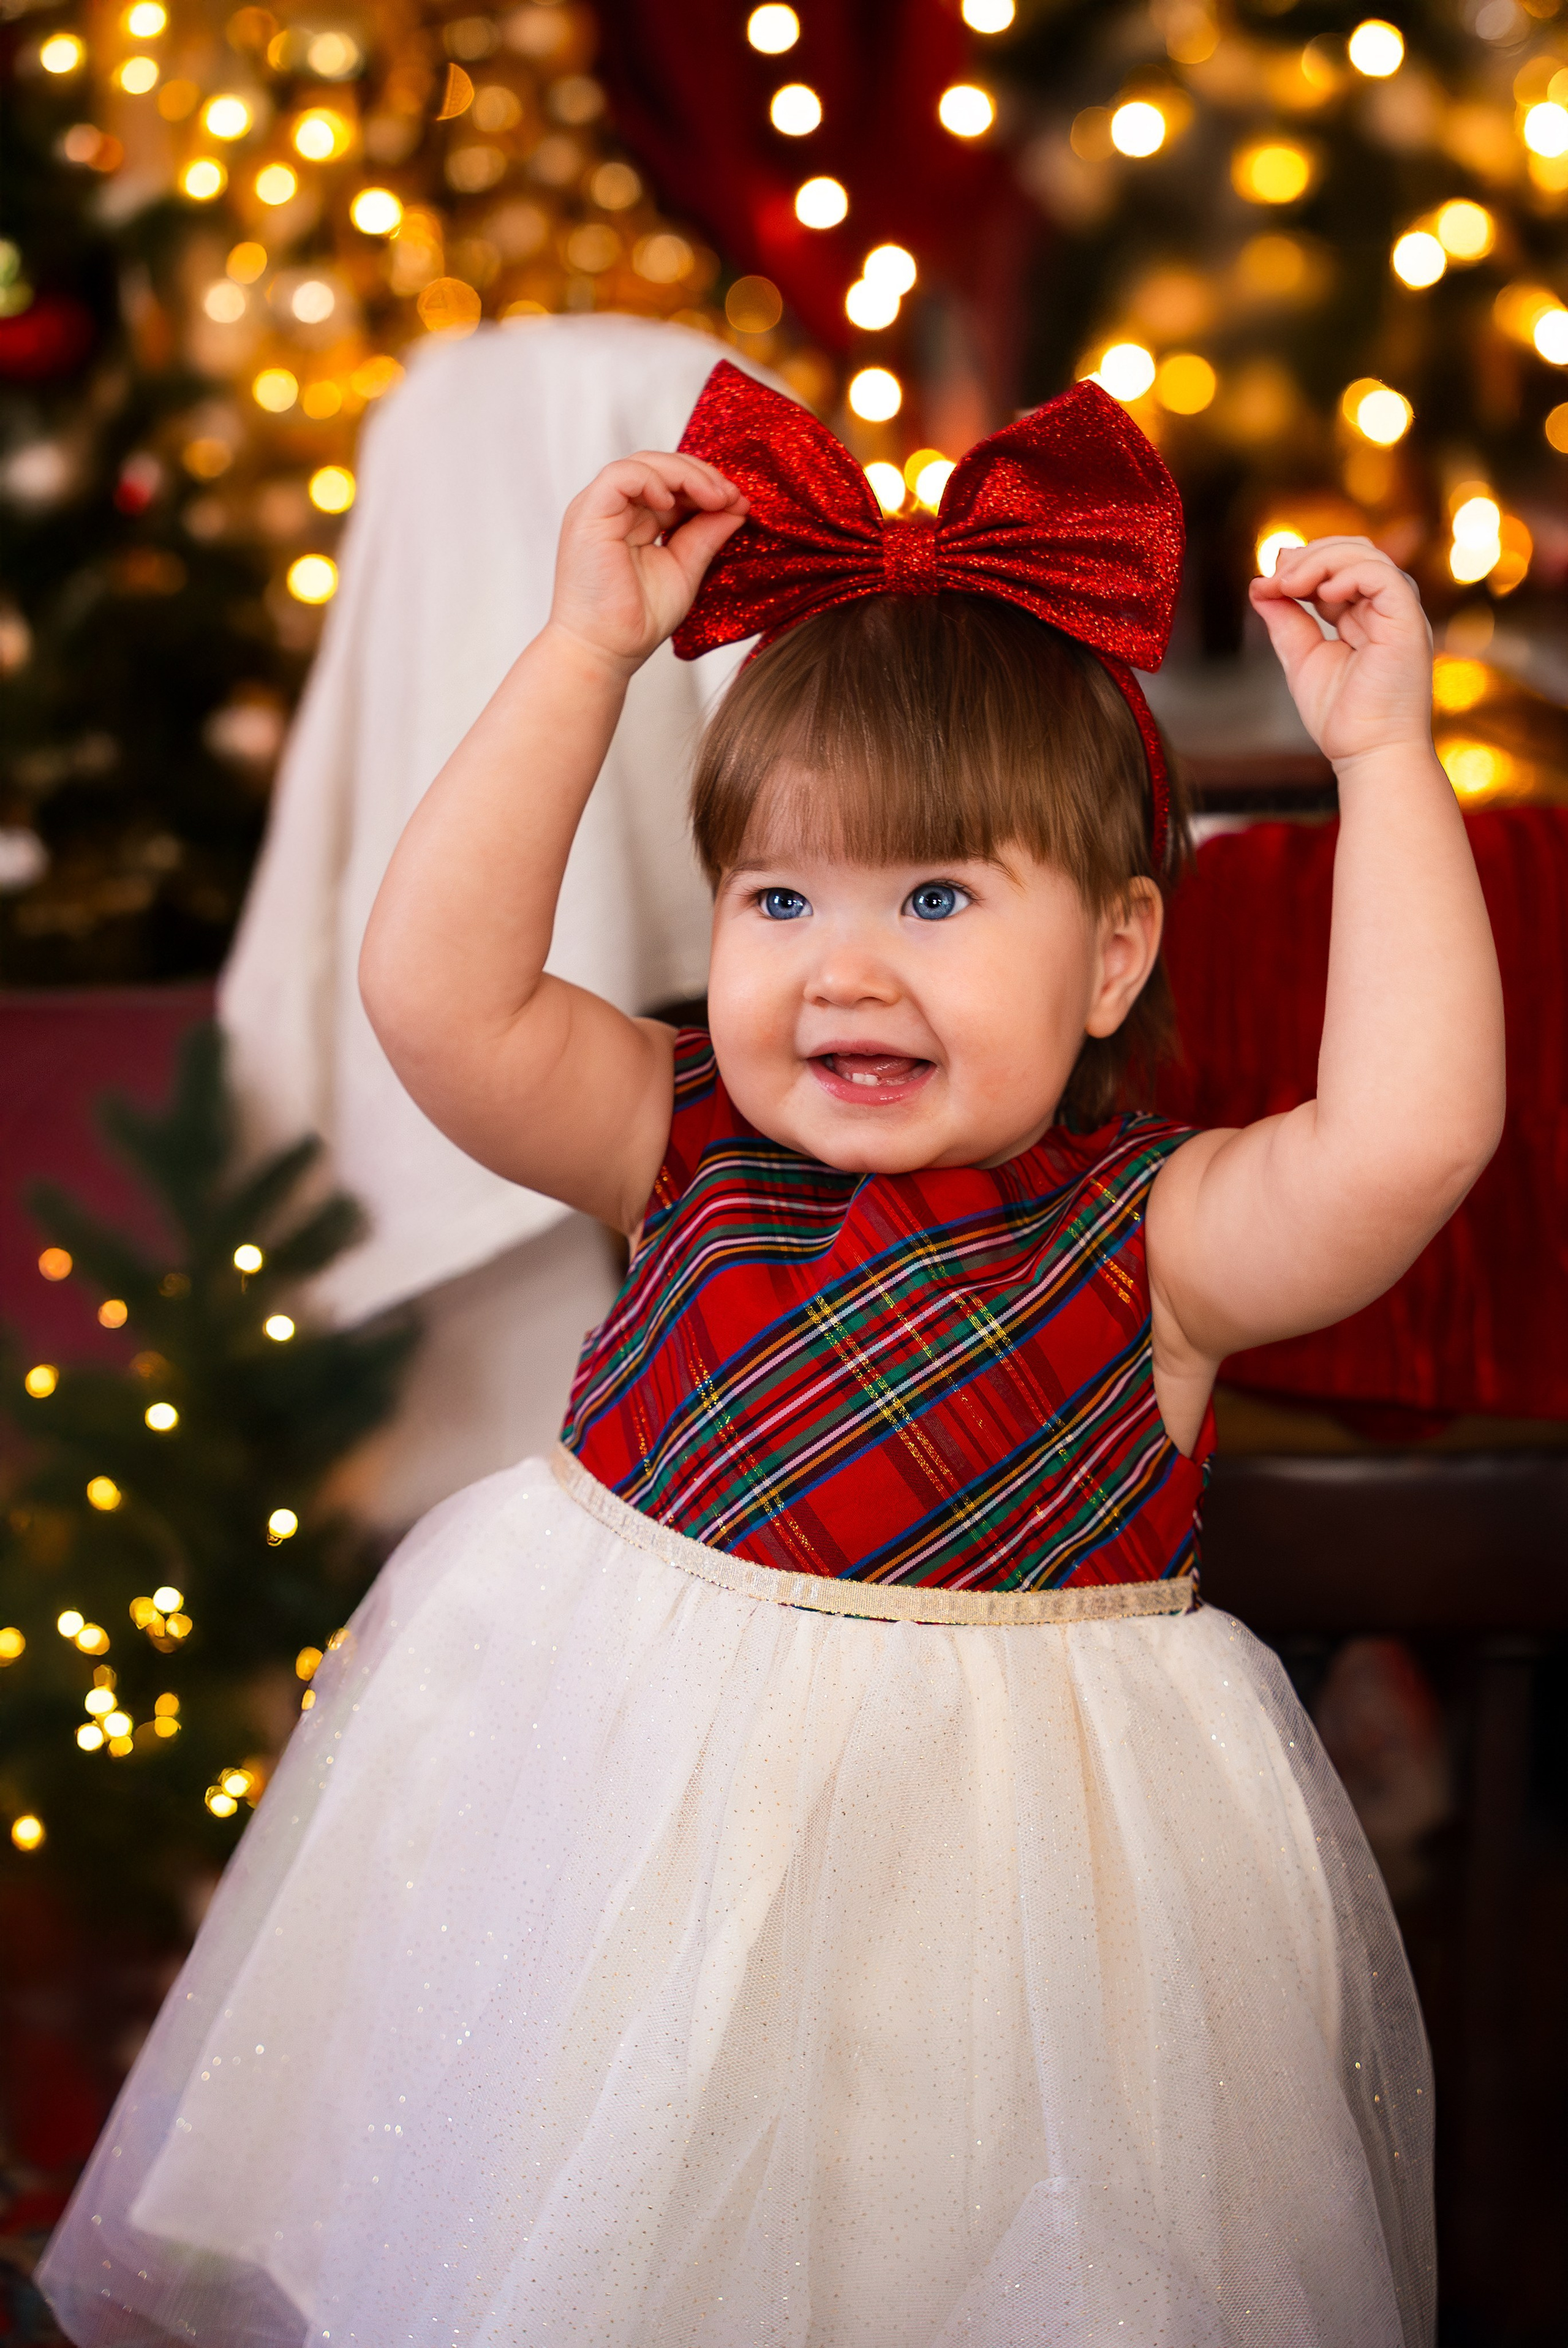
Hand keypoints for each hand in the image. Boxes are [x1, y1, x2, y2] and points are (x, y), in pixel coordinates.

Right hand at [548, 450, 747, 673]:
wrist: (604, 653)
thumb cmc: (636, 622)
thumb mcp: (685, 569)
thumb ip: (706, 535)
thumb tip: (738, 505)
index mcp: (634, 520)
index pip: (672, 484)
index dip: (706, 486)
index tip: (739, 503)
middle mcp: (614, 510)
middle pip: (659, 467)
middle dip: (701, 475)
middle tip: (732, 496)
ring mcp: (598, 509)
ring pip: (643, 464)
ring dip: (684, 474)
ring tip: (714, 497)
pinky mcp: (588, 514)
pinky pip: (621, 475)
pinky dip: (652, 480)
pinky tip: (673, 502)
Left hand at [1249, 536, 1432, 770]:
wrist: (1367, 754)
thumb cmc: (1342, 717)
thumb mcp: (1302, 658)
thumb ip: (1286, 621)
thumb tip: (1259, 585)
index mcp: (1365, 615)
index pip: (1338, 567)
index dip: (1302, 565)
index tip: (1266, 583)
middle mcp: (1386, 608)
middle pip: (1354, 552)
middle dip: (1309, 556)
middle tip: (1275, 578)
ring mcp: (1400, 613)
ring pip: (1367, 556)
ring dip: (1320, 561)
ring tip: (1288, 585)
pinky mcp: (1408, 621)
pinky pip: (1382, 576)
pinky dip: (1348, 574)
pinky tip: (1319, 594)